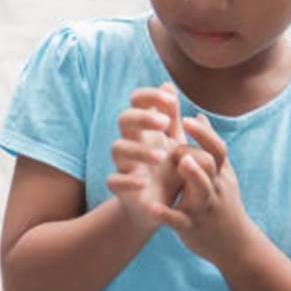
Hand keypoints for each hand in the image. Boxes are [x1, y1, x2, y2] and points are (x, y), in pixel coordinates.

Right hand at [108, 82, 203, 231]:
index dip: (150, 96)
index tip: (172, 102)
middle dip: (143, 117)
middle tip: (165, 123)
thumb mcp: (176, 143)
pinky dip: (127, 180)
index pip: (137, 102)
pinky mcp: (121, 189)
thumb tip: (167, 84)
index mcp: (145, 129)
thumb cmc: (169, 171)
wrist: (160, 207)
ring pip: (117, 148)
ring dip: (138, 150)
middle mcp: (132, 143)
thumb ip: (172, 116)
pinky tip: (144, 182)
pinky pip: (113, 181)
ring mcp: (125, 165)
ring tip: (161, 157)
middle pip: (124, 119)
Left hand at [152, 114, 253, 266]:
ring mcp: (204, 207)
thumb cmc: (223, 204)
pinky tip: (152, 208)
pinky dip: (167, 215)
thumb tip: (198, 116)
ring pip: (202, 189)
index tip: (188, 119)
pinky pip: (180, 221)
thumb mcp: (221, 175)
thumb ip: (208, 147)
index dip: (204, 134)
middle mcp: (214, 188)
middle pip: (209, 164)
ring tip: (181, 163)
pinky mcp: (192, 227)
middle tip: (174, 144)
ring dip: (193, 175)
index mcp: (220, 174)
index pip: (217, 149)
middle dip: (193, 152)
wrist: (236, 245)